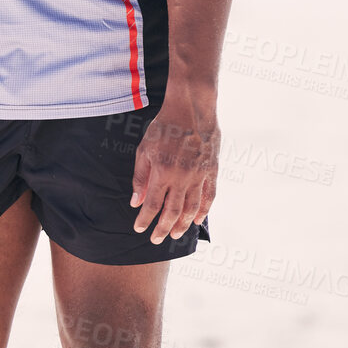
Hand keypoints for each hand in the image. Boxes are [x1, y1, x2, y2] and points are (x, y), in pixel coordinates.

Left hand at [130, 97, 218, 244]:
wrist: (191, 108)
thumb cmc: (164, 126)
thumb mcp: (144, 149)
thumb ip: (140, 177)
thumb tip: (135, 201)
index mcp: (163, 172)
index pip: (152, 205)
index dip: (145, 219)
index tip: (139, 228)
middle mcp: (182, 177)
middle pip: (172, 212)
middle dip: (162, 229)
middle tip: (156, 239)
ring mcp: (199, 175)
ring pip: (191, 208)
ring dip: (182, 224)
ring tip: (176, 234)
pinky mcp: (211, 170)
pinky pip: (209, 196)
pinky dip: (204, 211)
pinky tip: (197, 220)